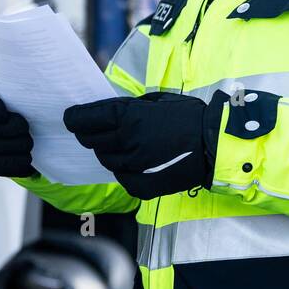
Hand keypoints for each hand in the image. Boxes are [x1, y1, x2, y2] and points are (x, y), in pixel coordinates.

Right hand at [0, 80, 35, 178]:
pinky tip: (24, 160)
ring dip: (8, 150)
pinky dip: (8, 165)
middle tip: (25, 129)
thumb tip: (9, 109)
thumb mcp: (7, 87)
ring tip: (27, 144)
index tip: (4, 114)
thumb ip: (7, 87)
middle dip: (4, 132)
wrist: (10, 119)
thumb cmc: (9, 99)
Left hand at [64, 92, 215, 199]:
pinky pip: (121, 177)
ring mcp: (133, 167)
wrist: (216, 144)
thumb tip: (106, 113)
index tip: (73, 118)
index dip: (74, 118)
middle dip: (91, 133)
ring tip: (127, 145)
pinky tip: (138, 162)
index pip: (83, 120)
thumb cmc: (190, 117)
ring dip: (110, 151)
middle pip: (89, 140)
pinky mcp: (141, 186)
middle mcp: (126, 142)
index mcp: (128, 117)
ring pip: (105, 159)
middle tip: (101, 130)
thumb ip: (128, 108)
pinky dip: (124, 170)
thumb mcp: (156, 101)